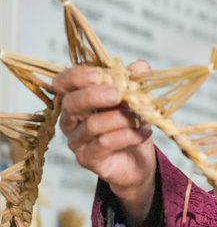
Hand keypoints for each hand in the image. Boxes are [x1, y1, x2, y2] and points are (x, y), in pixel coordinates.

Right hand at [54, 60, 156, 226]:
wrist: (139, 160)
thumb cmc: (131, 125)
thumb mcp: (136, 100)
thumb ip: (135, 82)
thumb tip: (139, 65)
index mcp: (78, 98)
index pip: (63, 83)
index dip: (76, 76)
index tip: (99, 74)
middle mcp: (71, 119)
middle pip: (71, 103)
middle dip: (95, 95)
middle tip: (118, 94)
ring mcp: (76, 141)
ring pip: (91, 124)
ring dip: (121, 118)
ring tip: (141, 118)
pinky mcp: (87, 159)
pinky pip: (104, 144)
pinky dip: (127, 135)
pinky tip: (143, 133)